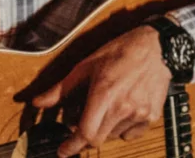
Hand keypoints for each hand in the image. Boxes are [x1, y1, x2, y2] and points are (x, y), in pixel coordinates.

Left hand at [30, 26, 171, 156]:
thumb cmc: (120, 52)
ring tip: (105, 108)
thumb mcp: (86, 66)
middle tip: (81, 123)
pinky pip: (131, 133)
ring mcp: (139, 113)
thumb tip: (38, 101)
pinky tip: (122, 110)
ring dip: (105, 129)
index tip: (63, 151)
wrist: (156, 47)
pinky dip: (123, 128)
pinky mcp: (152, 116)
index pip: (85, 133)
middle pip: (98, 139)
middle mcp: (122, 107)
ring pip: (114, 136)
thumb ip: (61, 89)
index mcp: (104, 94)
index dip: (71, 146)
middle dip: (85, 136)